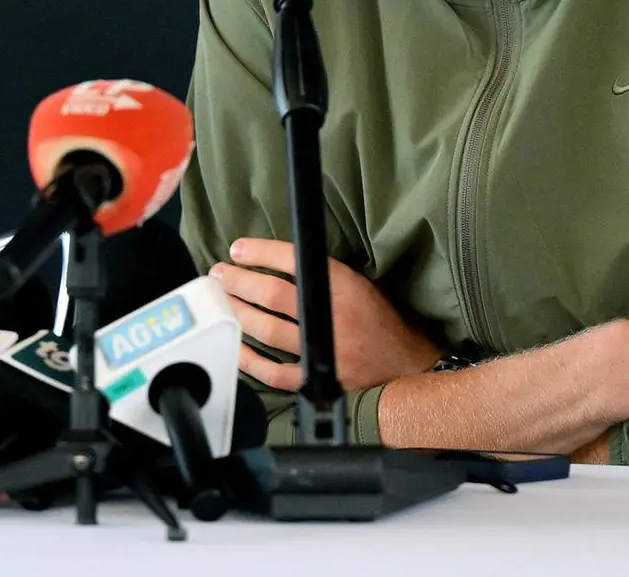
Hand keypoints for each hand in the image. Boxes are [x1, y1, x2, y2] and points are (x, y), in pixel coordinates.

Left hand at [210, 237, 441, 391]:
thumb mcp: (358, 284)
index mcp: (345, 287)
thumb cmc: (380, 320)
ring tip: (222, 300)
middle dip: (240, 281)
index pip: (296, 262)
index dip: (262, 253)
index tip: (238, 249)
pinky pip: (274, 372)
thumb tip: (274, 260)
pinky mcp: (318, 380)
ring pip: (268, 330)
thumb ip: (321, 275)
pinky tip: (234, 345)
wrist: (409, 365)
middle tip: (220, 273)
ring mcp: (324, 351)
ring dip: (238, 313)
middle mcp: (333, 318)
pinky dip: (250, 360)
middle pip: (274, 295)